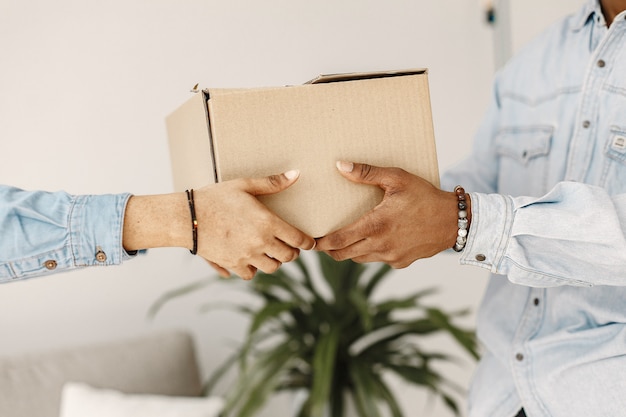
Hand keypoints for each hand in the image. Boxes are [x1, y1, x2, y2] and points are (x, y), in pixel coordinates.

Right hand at [195, 170, 315, 278]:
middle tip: (288, 244)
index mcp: (267, 223)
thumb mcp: (244, 185)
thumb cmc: (216, 197)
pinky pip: (251, 274)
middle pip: (288, 256)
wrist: (187, 217)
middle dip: (291, 251)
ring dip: (274, 260)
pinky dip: (253, 269)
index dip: (307, 242)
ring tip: (269, 251)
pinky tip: (250, 258)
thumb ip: (272, 183)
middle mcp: (260, 243)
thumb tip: (296, 174)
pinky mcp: (233, 265)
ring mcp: (247, 256)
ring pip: (272, 267)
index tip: (308, 242)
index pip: (298, 240)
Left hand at [314, 162, 467, 267]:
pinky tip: (370, 240)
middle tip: (321, 240)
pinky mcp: (400, 263)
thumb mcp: (397, 179)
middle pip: (343, 255)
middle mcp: (381, 245)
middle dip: (329, 249)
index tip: (310, 239)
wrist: (454, 221)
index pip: (338, 240)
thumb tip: (340, 166)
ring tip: (342, 240)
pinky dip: (368, 253)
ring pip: (359, 259)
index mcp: (376, 226)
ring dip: (348, 251)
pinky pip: (377, 260)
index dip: (321, 242)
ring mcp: (391, 257)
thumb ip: (367, 173)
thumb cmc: (425, 196)